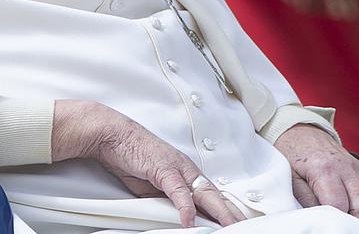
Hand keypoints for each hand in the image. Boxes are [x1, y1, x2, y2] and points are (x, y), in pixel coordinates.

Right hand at [51, 100, 244, 227]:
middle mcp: (187, 170)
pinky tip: (190, 220)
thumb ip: (167, 200)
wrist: (114, 135)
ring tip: (230, 227)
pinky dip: (185, 207)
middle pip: (215, 196)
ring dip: (219, 212)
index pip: (212, 196)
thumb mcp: (153, 187)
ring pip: (204, 193)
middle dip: (231, 214)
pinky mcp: (163, 169)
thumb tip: (178, 218)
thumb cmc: (131, 157)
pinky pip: (178, 191)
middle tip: (244, 228)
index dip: (226, 211)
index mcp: (186, 173)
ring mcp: (177, 168)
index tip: (237, 224)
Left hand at [274, 123, 358, 217]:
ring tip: (339, 215)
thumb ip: (306, 200)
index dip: (332, 219)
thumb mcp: (290, 178)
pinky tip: (345, 206)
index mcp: (325, 169)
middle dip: (354, 220)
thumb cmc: (290, 154)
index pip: (339, 205)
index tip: (323, 223)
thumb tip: (319, 219)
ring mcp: (357, 168)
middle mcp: (346, 167)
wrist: (299, 130)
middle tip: (336, 224)